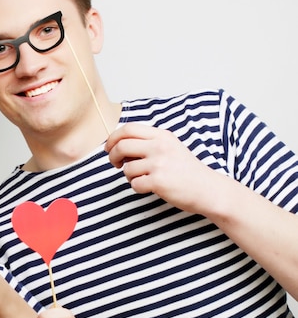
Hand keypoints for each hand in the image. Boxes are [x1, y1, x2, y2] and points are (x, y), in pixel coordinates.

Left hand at [105, 123, 225, 214]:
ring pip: (127, 168)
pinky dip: (138, 187)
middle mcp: (160, 146)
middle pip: (121, 145)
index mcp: (162, 136)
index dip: (113, 138)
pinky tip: (150, 187)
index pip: (128, 128)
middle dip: (113, 156)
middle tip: (116, 164)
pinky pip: (134, 184)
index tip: (109, 148)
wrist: (208, 189)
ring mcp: (159, 163)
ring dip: (129, 176)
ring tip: (144, 178)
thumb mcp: (170, 147)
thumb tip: (118, 145)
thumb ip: (148, 143)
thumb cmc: (186, 171)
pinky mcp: (158, 181)